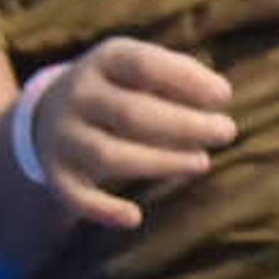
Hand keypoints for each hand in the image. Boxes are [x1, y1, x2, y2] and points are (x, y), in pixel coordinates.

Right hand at [31, 37, 236, 230]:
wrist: (52, 111)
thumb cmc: (124, 87)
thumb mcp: (145, 69)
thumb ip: (181, 76)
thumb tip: (218, 96)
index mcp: (105, 60)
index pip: (143, 65)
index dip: (187, 80)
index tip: (225, 96)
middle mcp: (78, 95)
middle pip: (131, 114)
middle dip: (184, 125)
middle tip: (227, 131)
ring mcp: (62, 136)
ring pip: (109, 156)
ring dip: (161, 163)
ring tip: (202, 162)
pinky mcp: (56, 174)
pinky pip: (76, 196)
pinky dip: (103, 210)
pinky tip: (134, 217)